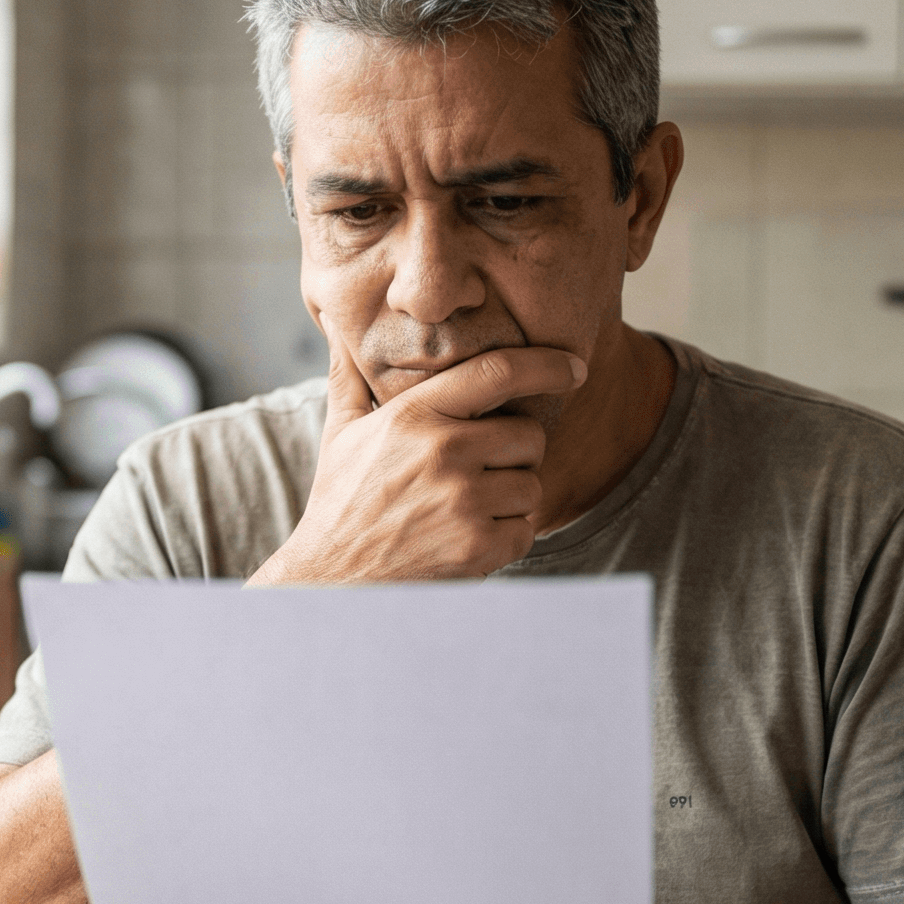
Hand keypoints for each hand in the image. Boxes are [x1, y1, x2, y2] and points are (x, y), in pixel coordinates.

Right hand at [252, 330, 584, 584]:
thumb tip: (339, 324)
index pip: (498, 372)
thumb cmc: (340, 500)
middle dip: (514, 453)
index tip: (574, 366)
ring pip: (531, 486)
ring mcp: (463, 502)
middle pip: (529, 436)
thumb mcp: (340, 431)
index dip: (546, 365)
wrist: (329, 579)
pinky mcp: (478, 547)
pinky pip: (526, 529)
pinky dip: (506, 537)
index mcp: (414, 415)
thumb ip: (350, 376)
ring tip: (466, 507)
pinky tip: (467, 537)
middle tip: (478, 470)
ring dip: (510, 499)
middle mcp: (444, 452)